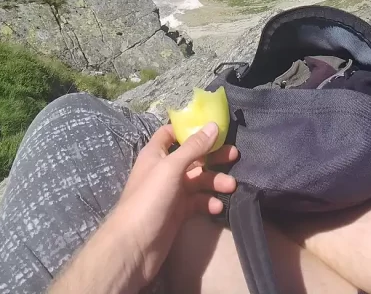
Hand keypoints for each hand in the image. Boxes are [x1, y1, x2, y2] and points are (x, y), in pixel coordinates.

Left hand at [106, 122, 239, 287]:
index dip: (189, 128)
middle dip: (212, 156)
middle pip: (192, 157)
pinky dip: (208, 202)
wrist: (135, 246)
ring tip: (231, 186)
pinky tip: (217, 207)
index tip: (213, 127)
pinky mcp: (178, 213)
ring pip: (198, 181)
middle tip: (235, 155)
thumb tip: (213, 125)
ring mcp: (172, 193)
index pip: (171, 133)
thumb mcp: (171, 167)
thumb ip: (193, 147)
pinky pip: (198, 202)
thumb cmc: (149, 199)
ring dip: (215, 181)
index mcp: (156, 154)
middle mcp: (164, 171)